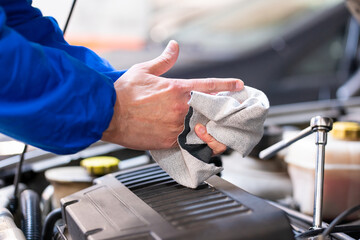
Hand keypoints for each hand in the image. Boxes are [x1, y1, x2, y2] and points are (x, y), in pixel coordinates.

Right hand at [102, 40, 242, 149]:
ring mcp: (176, 126)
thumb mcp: (144, 70)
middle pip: (211, 110)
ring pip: (203, 129)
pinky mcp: (169, 141)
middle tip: (231, 113)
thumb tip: (174, 47)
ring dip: (212, 129)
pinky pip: (188, 143)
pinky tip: (200, 141)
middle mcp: (180, 108)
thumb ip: (164, 60)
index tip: (239, 86)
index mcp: (177, 89)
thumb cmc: (123, 93)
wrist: (106, 113)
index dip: (227, 85)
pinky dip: (196, 141)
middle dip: (223, 111)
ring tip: (217, 130)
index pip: (209, 86)